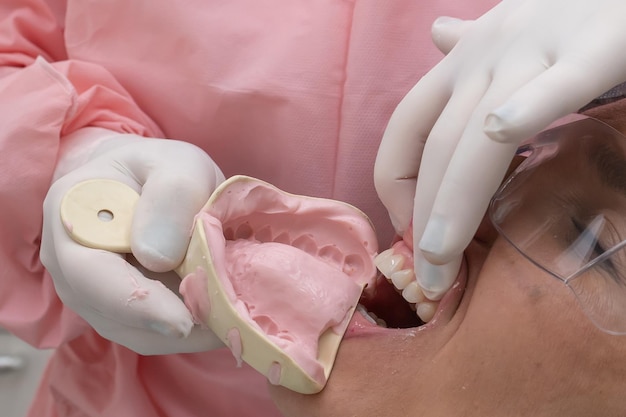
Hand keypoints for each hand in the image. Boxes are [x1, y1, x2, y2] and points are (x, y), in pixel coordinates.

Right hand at [41, 127, 224, 353]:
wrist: (149, 181)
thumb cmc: (162, 169)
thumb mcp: (178, 163)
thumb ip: (172, 195)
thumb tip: (157, 256)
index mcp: (72, 212)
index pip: (89, 271)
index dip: (135, 301)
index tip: (182, 320)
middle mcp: (68, 262)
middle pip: (112, 313)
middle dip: (172, 323)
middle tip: (226, 322)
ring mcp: (91, 292)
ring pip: (136, 332)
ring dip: (186, 332)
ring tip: (230, 317)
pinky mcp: (119, 311)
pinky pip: (152, 334)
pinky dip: (189, 332)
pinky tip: (219, 317)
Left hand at [374, 0, 625, 299]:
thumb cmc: (573, 11)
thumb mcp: (510, 31)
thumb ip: (469, 45)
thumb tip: (436, 33)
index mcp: (465, 60)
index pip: (406, 128)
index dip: (396, 183)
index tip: (411, 229)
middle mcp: (487, 56)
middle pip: (437, 145)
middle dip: (424, 215)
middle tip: (430, 277)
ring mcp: (536, 50)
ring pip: (479, 134)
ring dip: (454, 199)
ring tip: (443, 257)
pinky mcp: (597, 48)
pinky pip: (555, 86)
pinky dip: (526, 110)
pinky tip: (502, 136)